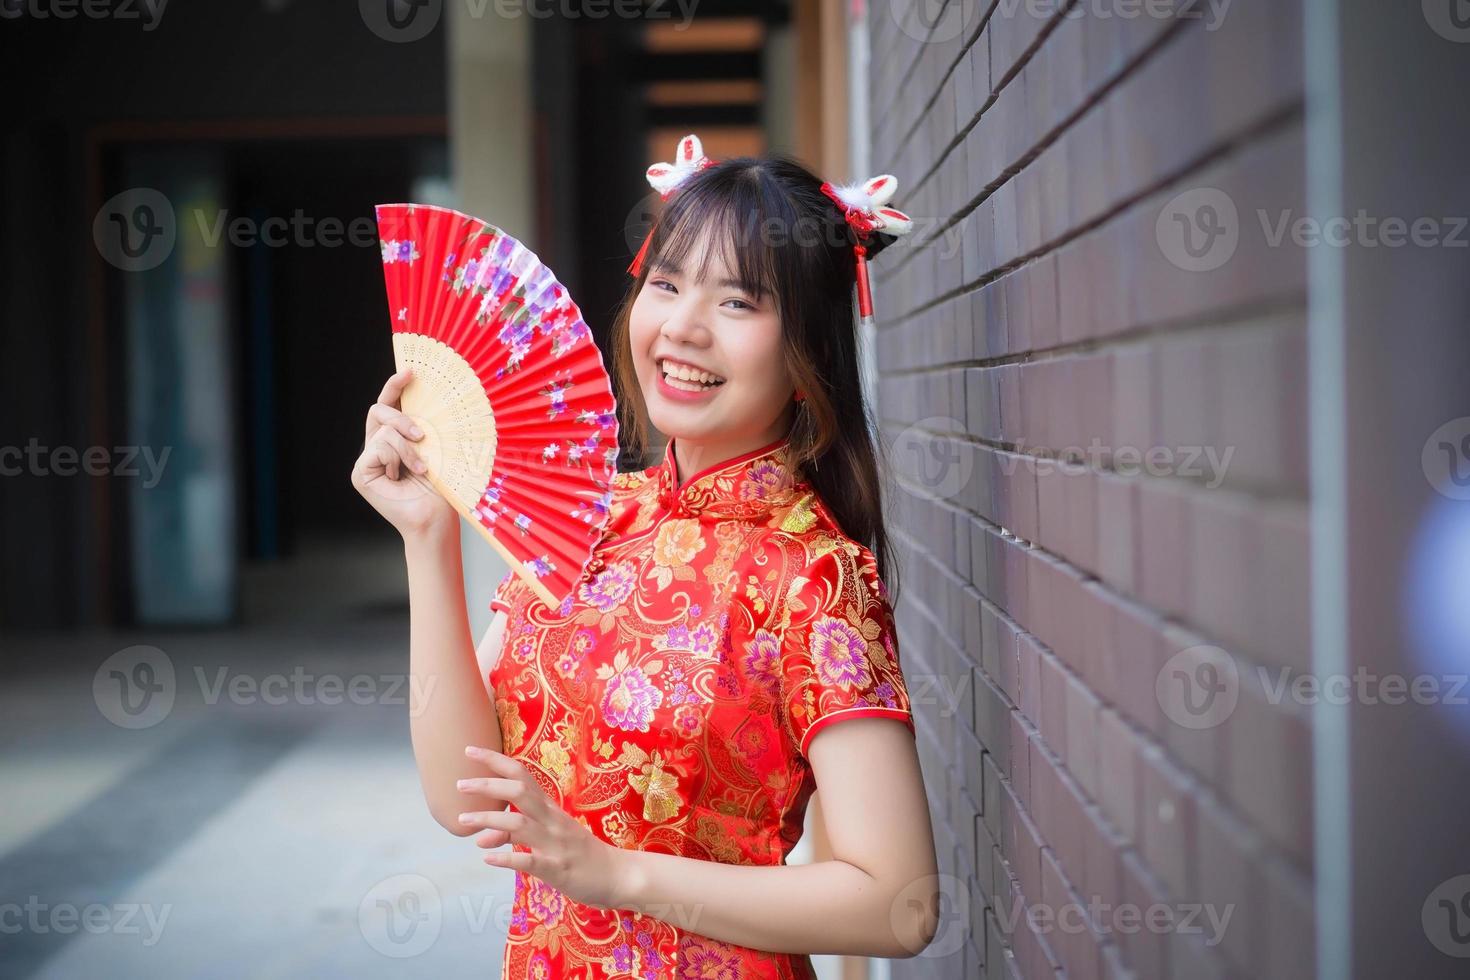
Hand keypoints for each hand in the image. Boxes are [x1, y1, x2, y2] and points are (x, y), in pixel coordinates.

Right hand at [350, 367, 454, 538]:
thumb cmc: (443, 487)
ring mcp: (367, 460)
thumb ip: (425, 426)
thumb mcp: (436, 448)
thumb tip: (430, 395)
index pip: (389, 404)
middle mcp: (378, 447)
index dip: (395, 385)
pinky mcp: (360, 473)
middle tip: (421, 435)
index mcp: (396, 438)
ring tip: (421, 469)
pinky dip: (396, 460)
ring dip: (408, 449)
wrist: (435, 517)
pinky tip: (403, 477)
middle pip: (378, 410)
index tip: (412, 371)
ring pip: (383, 432)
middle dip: (401, 417)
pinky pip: (377, 449)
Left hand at [457, 745, 625, 910]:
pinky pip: (530, 861)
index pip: (522, 775)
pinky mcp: (557, 869)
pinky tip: (488, 858)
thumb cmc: (581, 854)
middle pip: (519, 792)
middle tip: (460, 784)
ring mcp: (555, 844)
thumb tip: (481, 838)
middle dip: (487, 785)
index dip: (495, 761)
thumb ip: (514, 835)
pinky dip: (507, 858)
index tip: (470, 750)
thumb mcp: (548, 840)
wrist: (618, 875)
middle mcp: (552, 821)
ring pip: (519, 823)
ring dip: (489, 819)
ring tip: (463, 821)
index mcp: (550, 809)